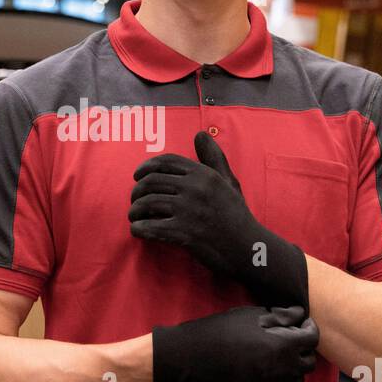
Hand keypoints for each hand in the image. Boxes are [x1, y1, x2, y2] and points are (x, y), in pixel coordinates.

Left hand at [129, 130, 308, 308]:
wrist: (247, 247)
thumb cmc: (236, 214)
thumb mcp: (228, 181)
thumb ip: (213, 157)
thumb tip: (200, 134)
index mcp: (203, 174)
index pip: (165, 162)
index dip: (145, 167)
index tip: (137, 176)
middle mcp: (194, 188)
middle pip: (151, 182)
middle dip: (137, 191)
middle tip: (135, 200)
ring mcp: (188, 211)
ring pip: (146, 203)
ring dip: (134, 210)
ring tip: (135, 216)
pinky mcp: (183, 233)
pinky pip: (150, 227)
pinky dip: (139, 228)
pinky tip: (139, 230)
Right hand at [152, 305, 319, 381]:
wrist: (195, 359)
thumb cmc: (222, 330)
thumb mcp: (252, 314)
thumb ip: (283, 315)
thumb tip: (301, 316)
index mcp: (284, 346)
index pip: (313, 337)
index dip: (308, 327)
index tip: (299, 324)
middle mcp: (285, 369)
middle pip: (309, 361)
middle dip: (302, 348)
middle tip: (287, 339)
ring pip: (298, 379)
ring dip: (293, 367)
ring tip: (276, 356)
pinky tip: (267, 373)